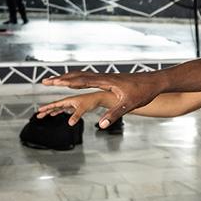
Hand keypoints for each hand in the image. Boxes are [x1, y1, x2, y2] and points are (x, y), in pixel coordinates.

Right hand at [42, 71, 163, 128]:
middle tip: (45, 81)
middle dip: (61, 79)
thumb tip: (102, 125)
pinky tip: (76, 82)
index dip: (66, 82)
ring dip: (68, 78)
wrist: (155, 81)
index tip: (52, 83)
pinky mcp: (110, 79)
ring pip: (84, 76)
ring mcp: (107, 77)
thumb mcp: (129, 106)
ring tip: (55, 81)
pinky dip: (79, 79)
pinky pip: (90, 78)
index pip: (82, 81)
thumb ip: (114, 114)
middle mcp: (104, 77)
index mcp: (106, 82)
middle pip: (78, 76)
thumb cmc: (143, 92)